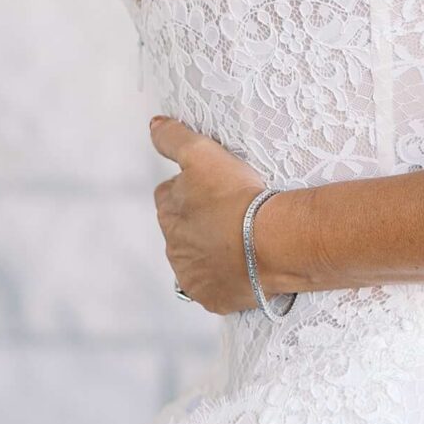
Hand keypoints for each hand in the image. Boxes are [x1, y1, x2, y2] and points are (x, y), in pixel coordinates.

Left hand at [150, 116, 264, 311]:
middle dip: (199, 224)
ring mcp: (192, 276)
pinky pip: (214, 288)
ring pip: (196, 260)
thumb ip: (174, 138)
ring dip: (211, 252)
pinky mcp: (212, 298)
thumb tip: (153, 125)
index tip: (211, 189)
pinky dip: (225, 280)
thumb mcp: (202, 154)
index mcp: (168, 212)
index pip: (168, 196)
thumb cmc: (237, 197)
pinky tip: (244, 269)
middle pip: (181, 231)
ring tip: (240, 243)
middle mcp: (173, 247)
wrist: (270, 244)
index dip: (188, 190)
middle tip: (229, 215)